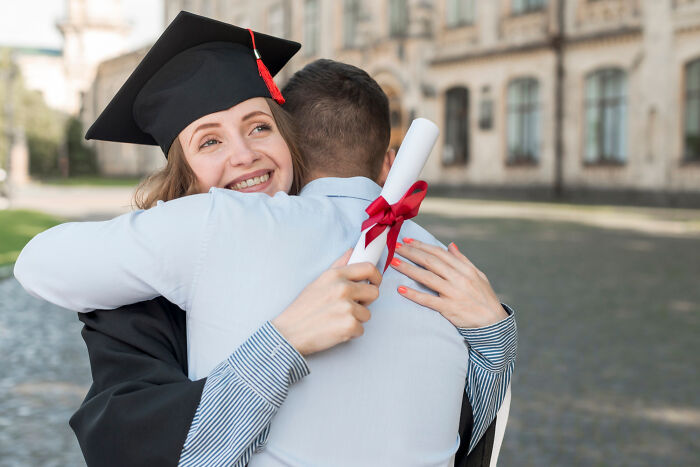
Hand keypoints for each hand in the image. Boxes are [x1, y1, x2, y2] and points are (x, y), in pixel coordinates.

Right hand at [271, 249, 381, 355]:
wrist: (289, 333)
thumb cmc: (302, 308)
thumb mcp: (318, 281)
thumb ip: (338, 266)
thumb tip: (352, 251)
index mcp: (336, 275)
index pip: (369, 268)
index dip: (376, 276)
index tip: (374, 283)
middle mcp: (343, 288)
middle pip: (374, 292)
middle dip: (366, 301)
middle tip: (351, 307)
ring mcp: (347, 307)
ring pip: (367, 314)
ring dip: (356, 319)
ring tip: (337, 320)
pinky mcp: (349, 325)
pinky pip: (361, 329)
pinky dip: (350, 333)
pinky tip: (335, 330)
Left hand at [390, 238, 506, 328]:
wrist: (493, 322)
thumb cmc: (484, 297)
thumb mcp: (478, 275)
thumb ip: (462, 260)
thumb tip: (450, 245)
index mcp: (465, 269)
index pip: (439, 253)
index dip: (422, 246)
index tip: (408, 241)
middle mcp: (459, 278)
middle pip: (430, 262)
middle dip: (411, 253)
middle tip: (395, 247)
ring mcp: (453, 293)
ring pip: (427, 277)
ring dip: (408, 269)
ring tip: (393, 262)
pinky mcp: (449, 308)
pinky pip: (428, 300)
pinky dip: (414, 294)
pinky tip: (400, 289)